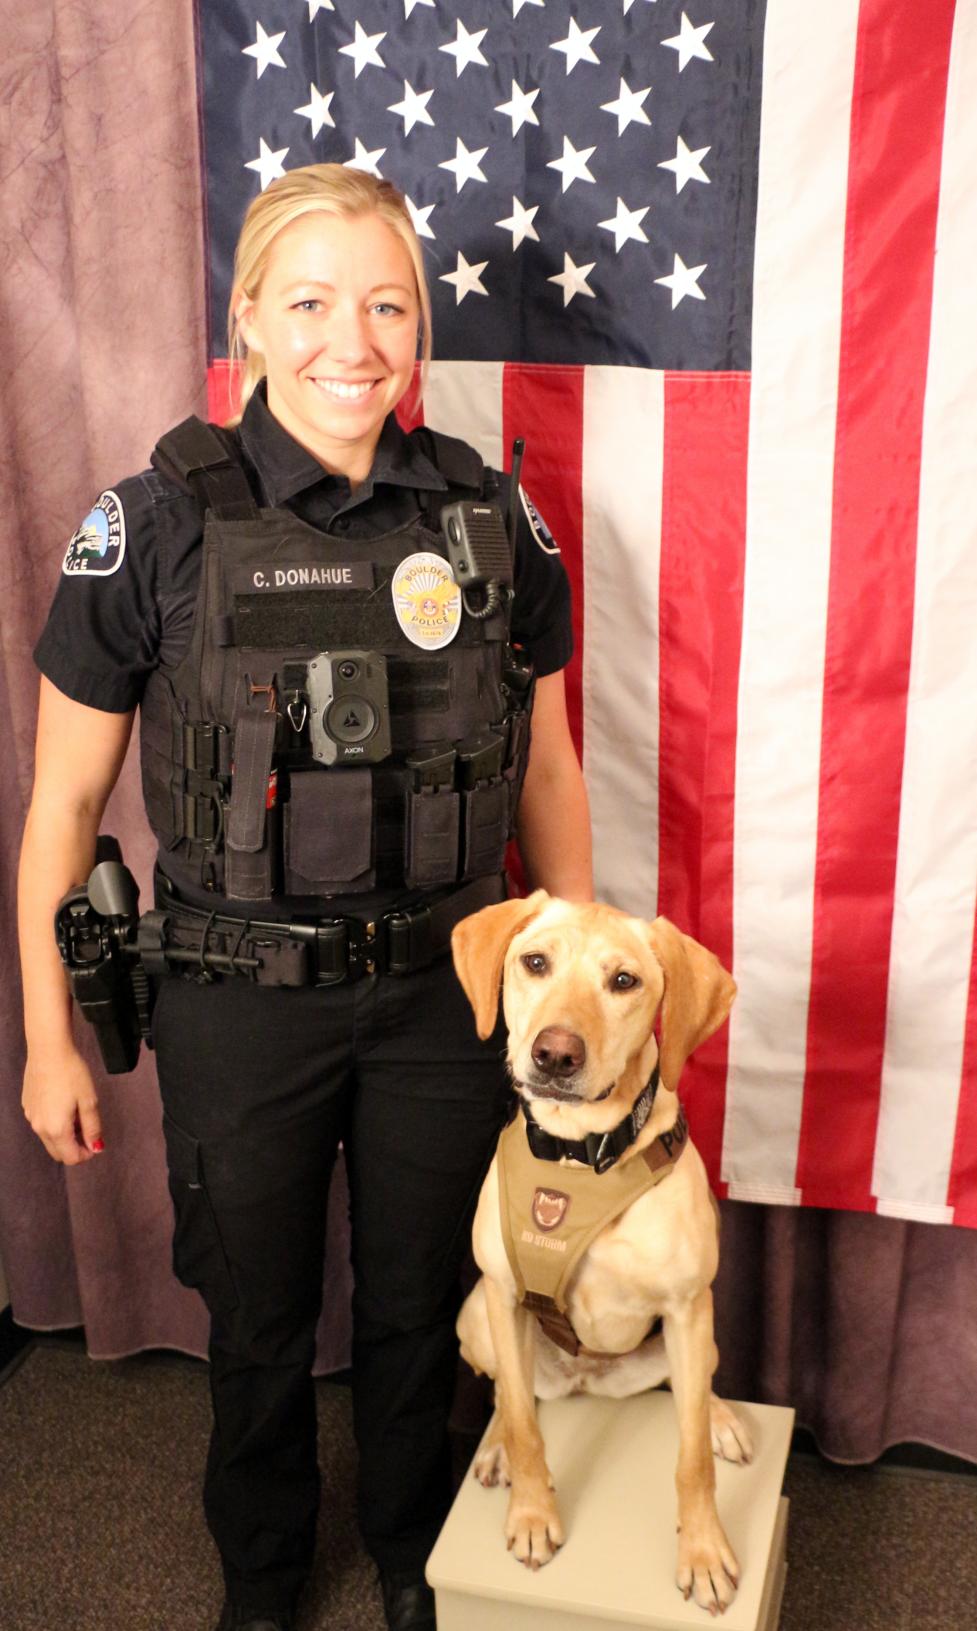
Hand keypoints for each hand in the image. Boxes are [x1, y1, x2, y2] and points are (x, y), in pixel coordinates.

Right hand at [22, 1046, 103, 1165]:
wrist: (48, 1050)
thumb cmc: (72, 1073)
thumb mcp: (89, 1101)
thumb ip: (93, 1128)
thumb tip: (96, 1148)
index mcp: (56, 1129)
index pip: (71, 1158)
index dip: (86, 1154)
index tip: (96, 1141)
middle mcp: (39, 1128)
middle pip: (57, 1153)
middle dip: (74, 1148)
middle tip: (88, 1129)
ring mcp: (31, 1117)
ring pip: (48, 1139)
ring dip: (64, 1136)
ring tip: (76, 1114)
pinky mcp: (27, 1106)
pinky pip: (41, 1124)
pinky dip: (53, 1123)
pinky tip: (62, 1104)